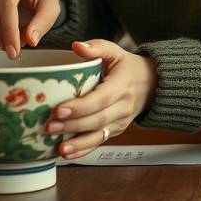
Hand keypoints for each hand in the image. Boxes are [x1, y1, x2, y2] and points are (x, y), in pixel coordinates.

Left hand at [46, 39, 158, 159]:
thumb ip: (97, 47)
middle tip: (50, 126)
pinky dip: (83, 150)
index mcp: (122, 85)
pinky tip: (68, 154)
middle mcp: (124, 106)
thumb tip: (76, 46)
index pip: (101, 99)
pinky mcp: (116, 131)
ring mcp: (121, 121)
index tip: (59, 110)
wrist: (151, 84)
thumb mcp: (115, 51)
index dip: (80, 107)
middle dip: (73, 126)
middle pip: (97, 119)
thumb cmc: (128, 67)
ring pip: (99, 135)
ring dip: (78, 143)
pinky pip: (99, 142)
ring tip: (58, 147)